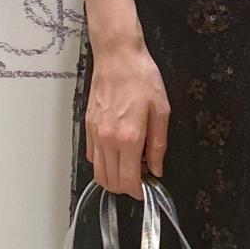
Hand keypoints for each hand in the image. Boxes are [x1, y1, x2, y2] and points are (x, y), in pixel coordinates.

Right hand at [86, 38, 169, 197]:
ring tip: (130, 168)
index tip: (147, 189)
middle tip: (141, 179)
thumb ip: (159, 145)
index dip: (138, 192)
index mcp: (130, 137)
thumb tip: (157, 169)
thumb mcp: (161, 111)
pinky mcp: (88, 127)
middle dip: (126, 188)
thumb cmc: (142, 77)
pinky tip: (117, 154)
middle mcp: (108, 139)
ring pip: (98, 172)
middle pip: (111, 182)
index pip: (128, 180)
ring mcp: (95, 134)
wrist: (117, 56)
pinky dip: (103, 164)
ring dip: (113, 178)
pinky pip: (92, 156)